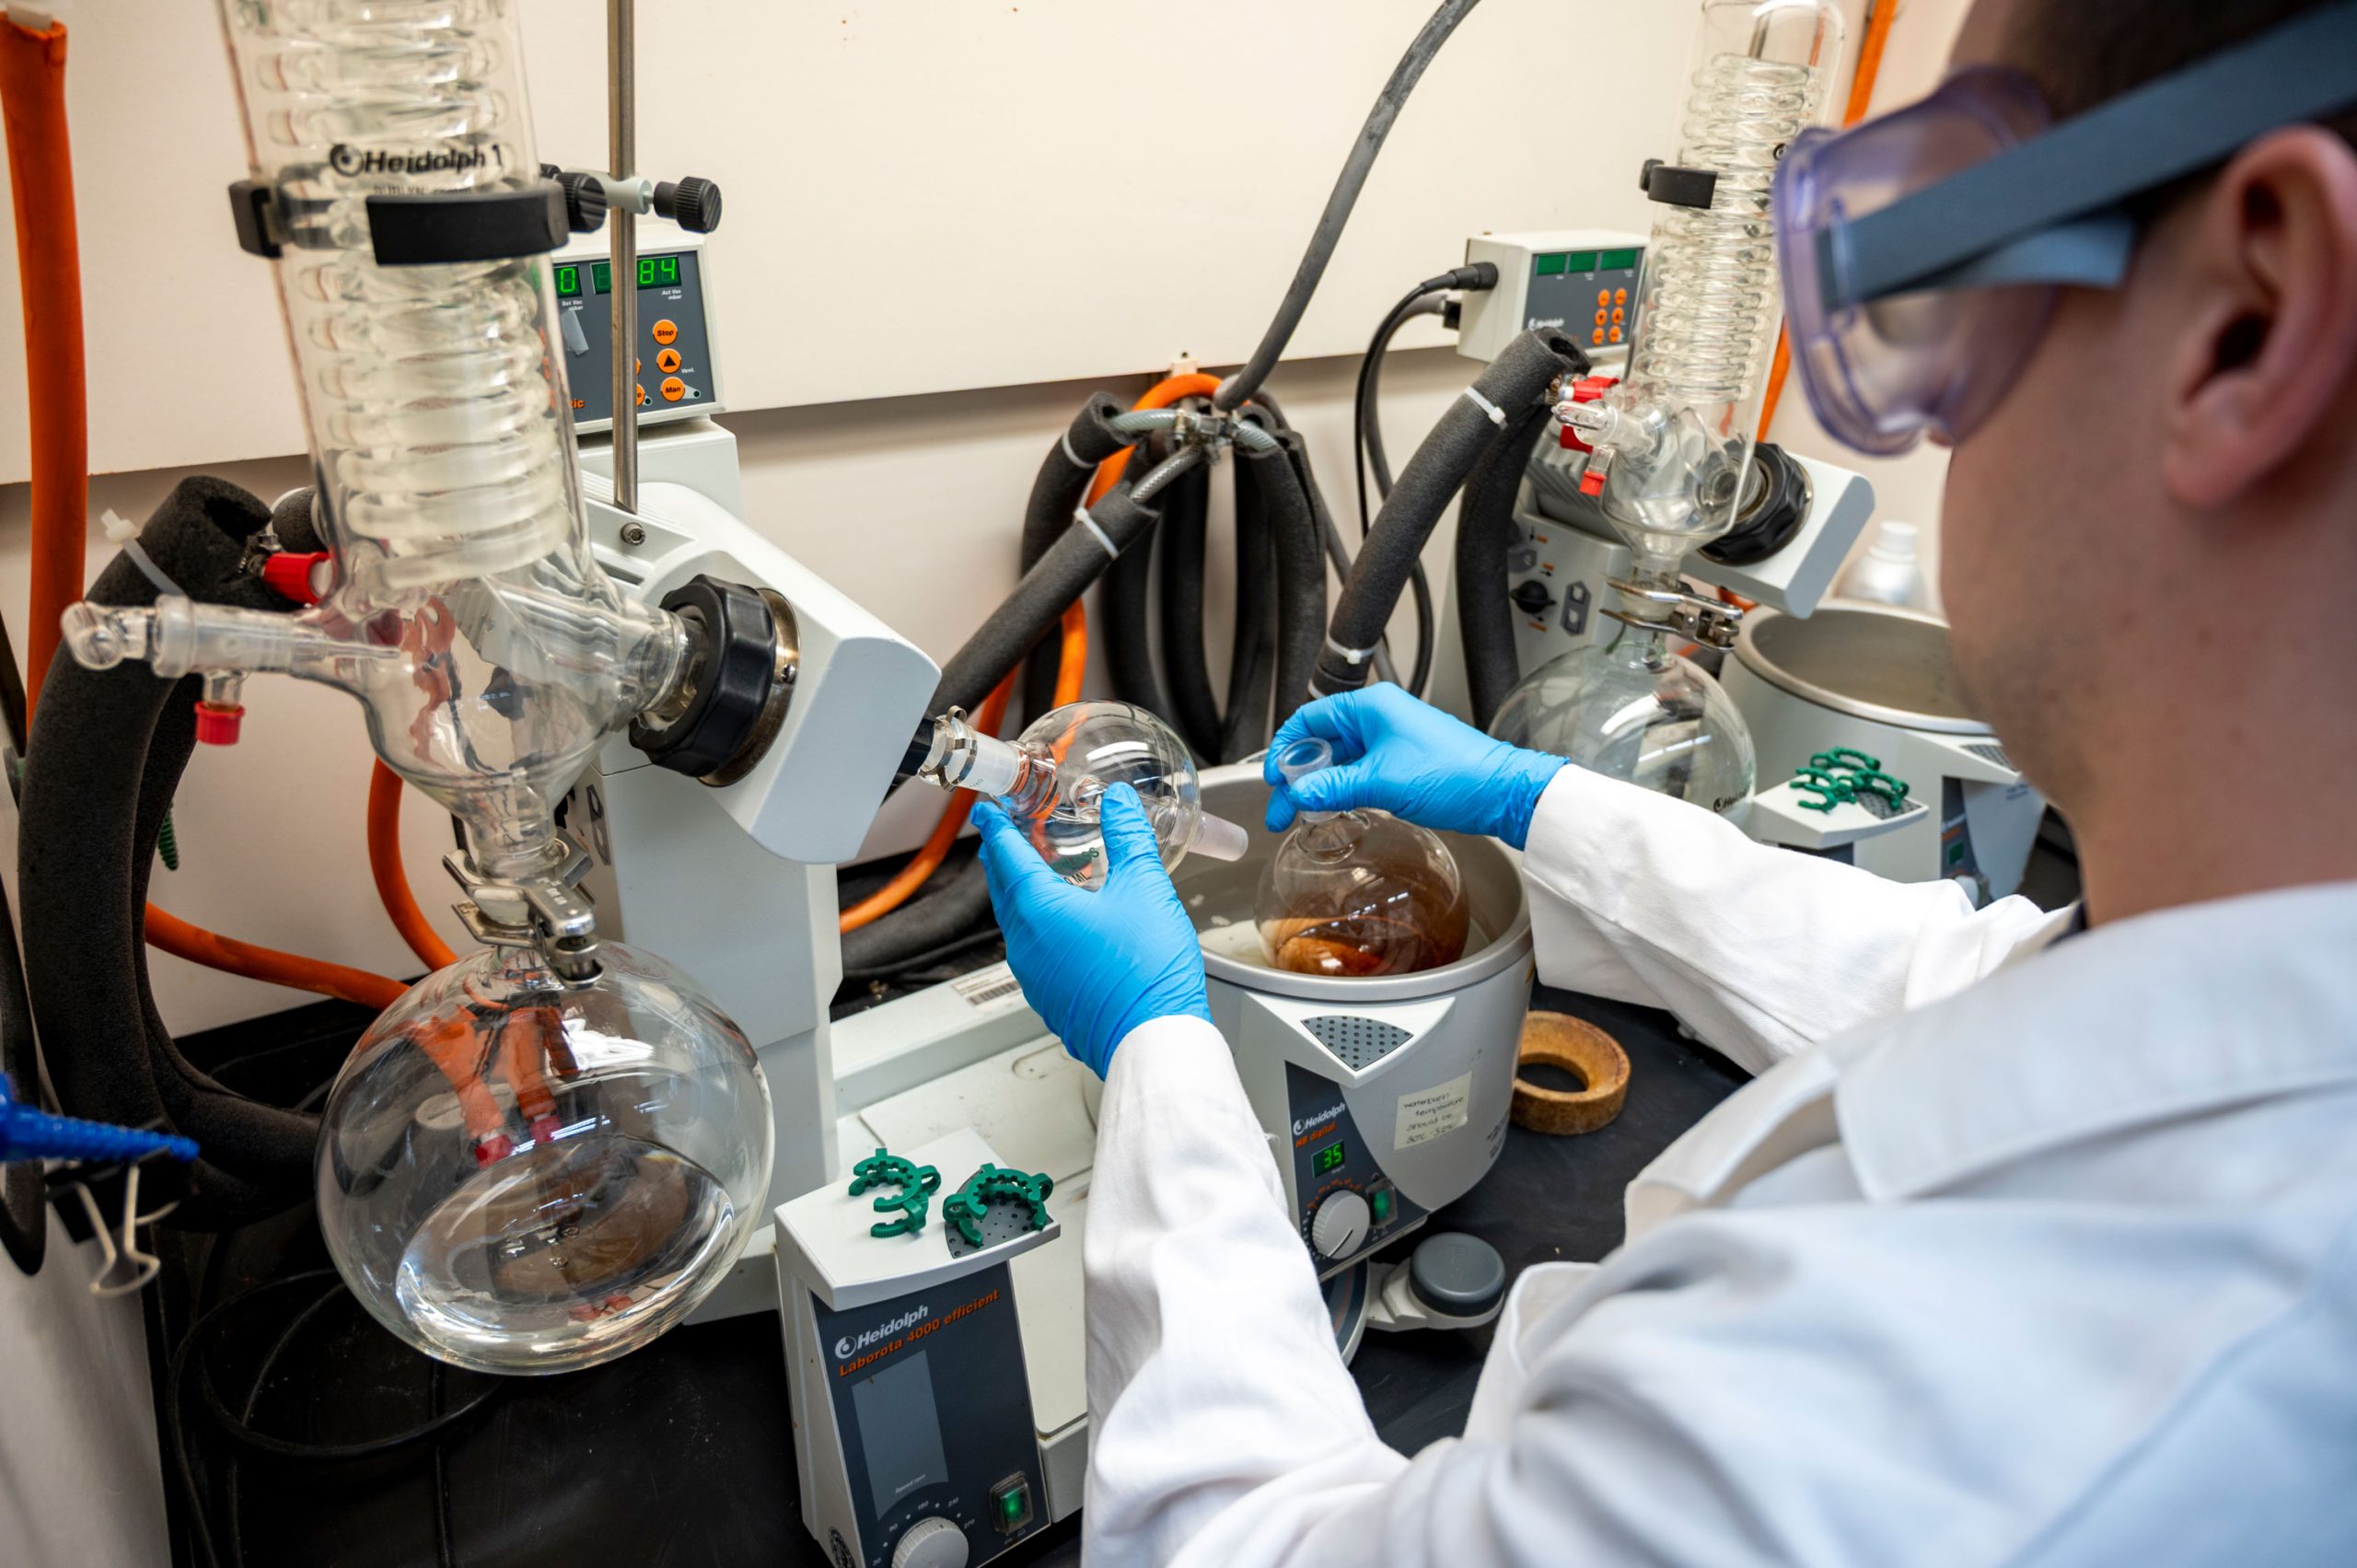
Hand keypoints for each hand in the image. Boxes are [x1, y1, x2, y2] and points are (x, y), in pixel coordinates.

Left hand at [973, 784, 1211, 1076]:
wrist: (1152, 1041)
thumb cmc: (1145, 972)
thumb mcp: (1145, 888)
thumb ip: (1129, 838)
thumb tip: (1119, 802)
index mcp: (1038, 910)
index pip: (1004, 855)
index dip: (996, 828)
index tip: (988, 812)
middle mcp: (1026, 943)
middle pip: (1003, 889)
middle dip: (1004, 858)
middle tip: (1010, 836)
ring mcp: (1034, 975)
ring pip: (1017, 922)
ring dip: (1022, 893)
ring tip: (1039, 874)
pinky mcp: (1050, 998)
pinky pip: (1032, 951)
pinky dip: (1039, 925)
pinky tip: (1066, 924)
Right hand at [1264, 683, 1566, 848]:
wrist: (1502, 792)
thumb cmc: (1455, 773)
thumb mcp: (1382, 782)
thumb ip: (1334, 787)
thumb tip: (1297, 795)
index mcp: (1371, 706)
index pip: (1309, 719)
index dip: (1285, 749)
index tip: (1273, 779)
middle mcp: (1378, 717)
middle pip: (1322, 742)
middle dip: (1299, 775)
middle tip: (1282, 809)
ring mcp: (1390, 740)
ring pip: (1340, 761)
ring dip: (1319, 787)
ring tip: (1302, 816)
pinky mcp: (1401, 763)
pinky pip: (1359, 773)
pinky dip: (1341, 791)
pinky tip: (1332, 810)